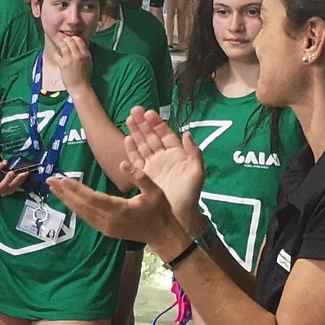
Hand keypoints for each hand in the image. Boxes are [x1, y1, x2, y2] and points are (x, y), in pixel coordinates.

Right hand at [0, 160, 29, 197]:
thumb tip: (5, 162)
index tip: (0, 163)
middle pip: (1, 186)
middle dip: (7, 179)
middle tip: (12, 172)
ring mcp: (5, 191)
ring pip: (11, 188)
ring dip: (18, 180)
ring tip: (24, 173)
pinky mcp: (12, 190)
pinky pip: (17, 186)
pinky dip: (22, 180)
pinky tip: (26, 174)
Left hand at [47, 29, 91, 91]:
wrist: (80, 86)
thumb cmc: (85, 75)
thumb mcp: (89, 62)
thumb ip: (84, 53)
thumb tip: (81, 45)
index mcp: (86, 54)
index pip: (79, 40)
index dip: (74, 38)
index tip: (71, 40)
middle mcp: (78, 55)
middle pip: (70, 41)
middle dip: (66, 40)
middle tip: (64, 42)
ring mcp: (70, 59)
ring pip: (63, 46)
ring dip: (61, 45)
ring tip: (60, 47)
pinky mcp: (63, 64)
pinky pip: (57, 55)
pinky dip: (56, 55)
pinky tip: (57, 57)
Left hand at [47, 172, 181, 248]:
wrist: (163, 236)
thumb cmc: (160, 211)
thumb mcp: (155, 190)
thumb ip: (139, 176)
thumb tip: (122, 164)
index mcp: (119, 210)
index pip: (92, 197)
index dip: (76, 189)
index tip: (62, 179)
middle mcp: (108, 220)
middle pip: (81, 205)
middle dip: (64, 193)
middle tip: (50, 180)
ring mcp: (105, 227)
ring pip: (81, 212)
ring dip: (67, 200)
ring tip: (54, 188)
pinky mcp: (105, 230)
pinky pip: (86, 218)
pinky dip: (75, 208)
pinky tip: (68, 200)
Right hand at [119, 108, 204, 232]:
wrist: (179, 214)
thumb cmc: (190, 193)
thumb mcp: (197, 173)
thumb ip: (194, 153)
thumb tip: (187, 133)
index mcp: (177, 154)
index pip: (165, 135)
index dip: (157, 124)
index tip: (149, 113)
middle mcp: (164, 157)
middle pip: (152, 136)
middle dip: (143, 123)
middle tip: (134, 110)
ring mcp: (153, 165)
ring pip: (142, 144)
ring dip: (136, 132)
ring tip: (128, 119)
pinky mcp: (143, 174)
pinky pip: (136, 159)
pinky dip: (131, 149)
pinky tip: (126, 139)